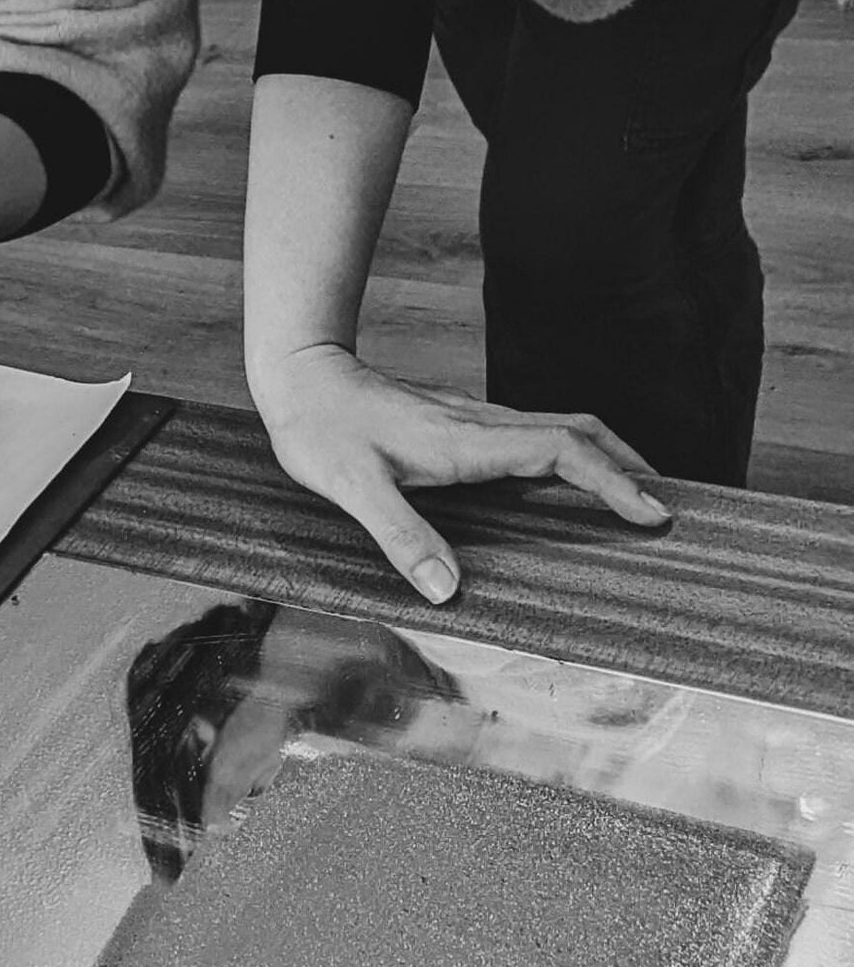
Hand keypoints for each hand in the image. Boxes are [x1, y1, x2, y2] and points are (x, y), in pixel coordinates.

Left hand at [251, 344, 671, 603]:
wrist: (300, 376)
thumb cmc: (322, 430)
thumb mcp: (352, 488)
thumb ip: (399, 535)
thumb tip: (446, 590)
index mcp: (469, 440)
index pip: (562, 452)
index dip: (613, 480)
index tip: (653, 511)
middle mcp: (482, 425)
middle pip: (579, 432)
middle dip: (629, 465)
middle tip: (667, 508)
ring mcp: (476, 422)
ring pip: (561, 430)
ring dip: (605, 458)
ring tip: (636, 498)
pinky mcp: (464, 426)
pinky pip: (535, 438)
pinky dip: (570, 458)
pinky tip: (566, 486)